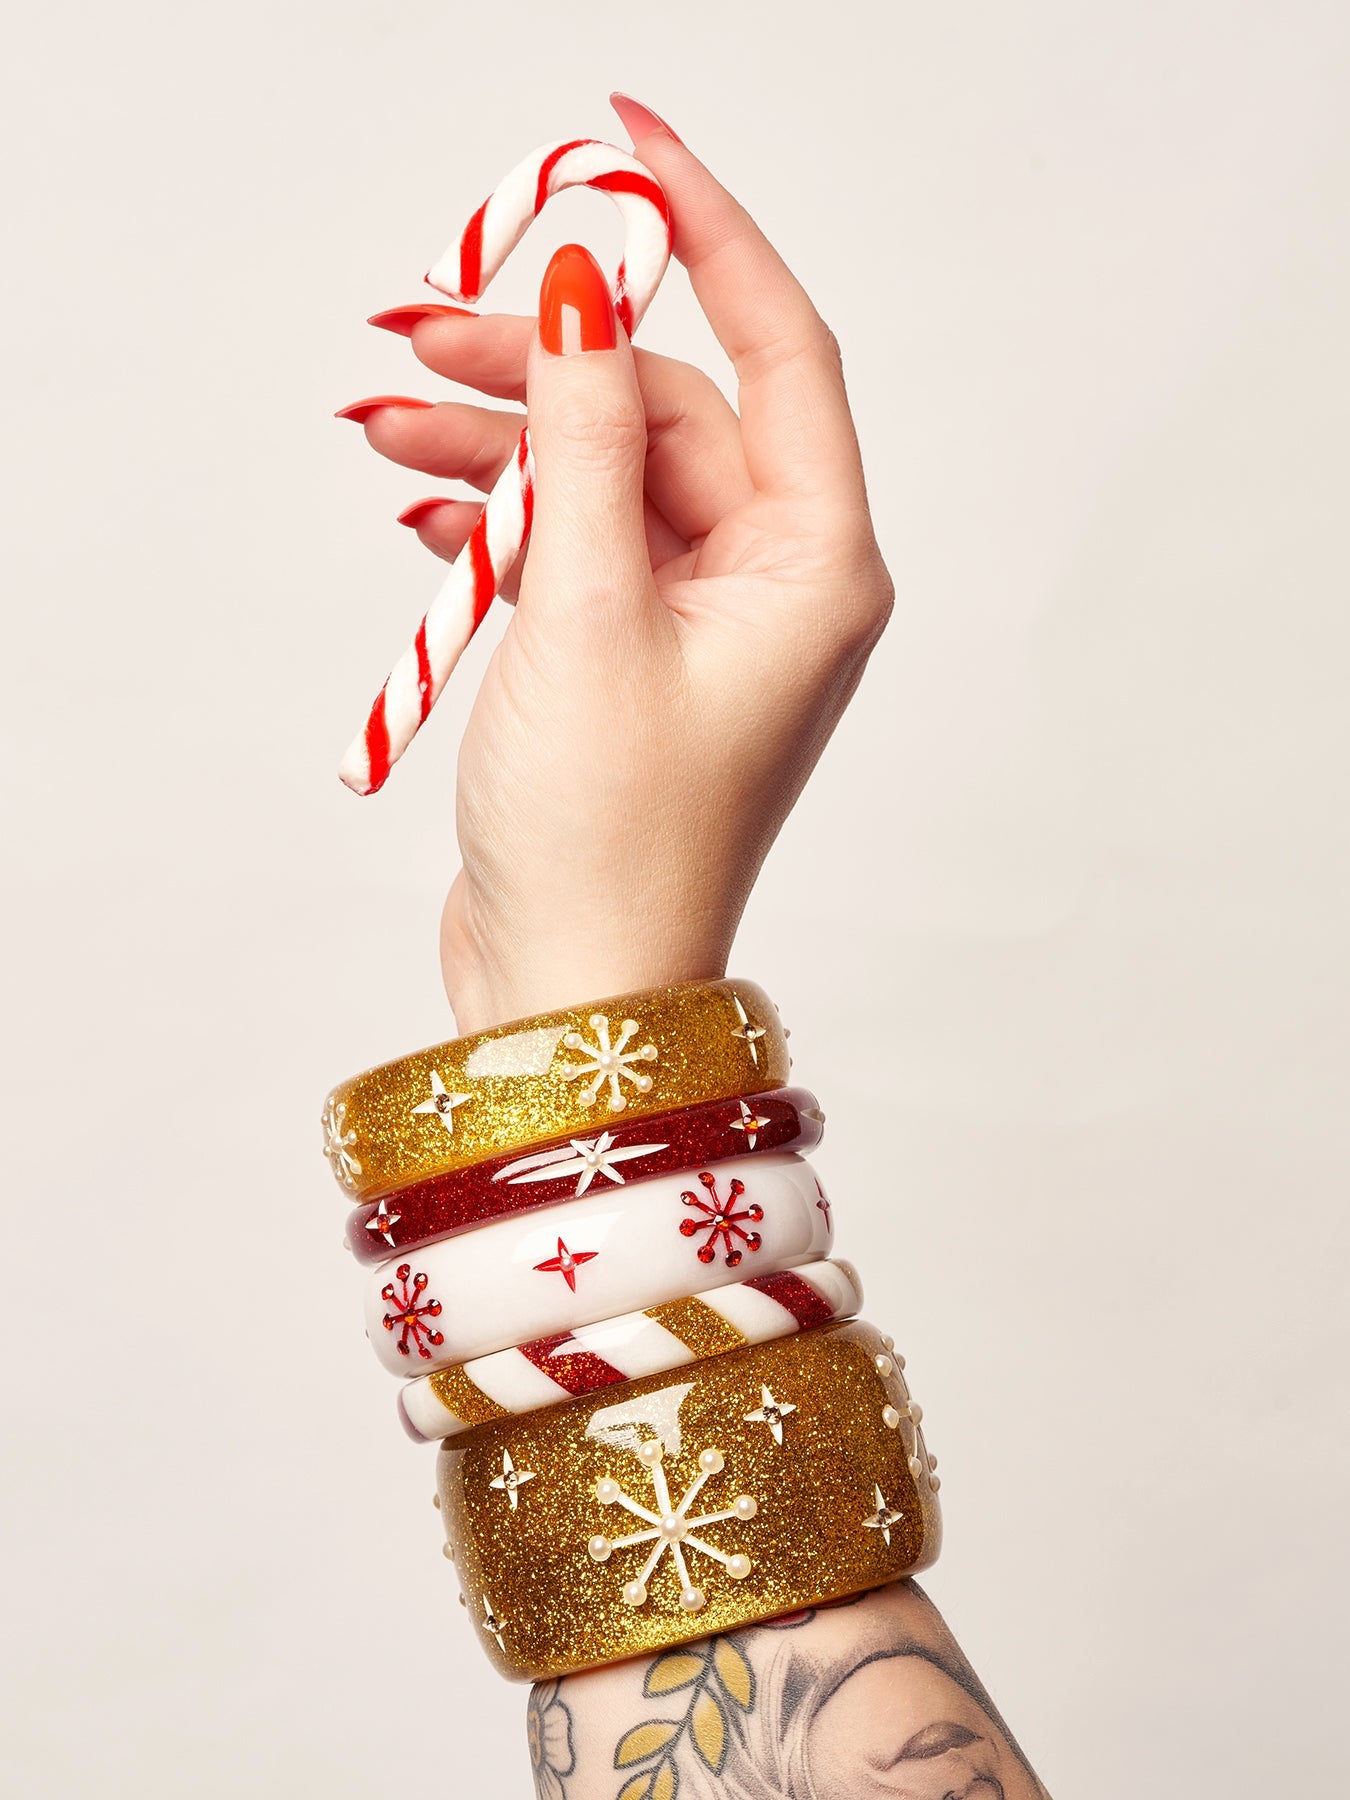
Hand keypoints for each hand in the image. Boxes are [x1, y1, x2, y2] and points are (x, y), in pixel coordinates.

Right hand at [346, 102, 892, 1029]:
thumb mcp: (587, 613)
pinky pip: (574, 547)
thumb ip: (580, 444)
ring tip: (384, 433)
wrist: (569, 990)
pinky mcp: (634, 656)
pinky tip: (426, 520)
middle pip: (661, 411)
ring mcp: (701, 621)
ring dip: (497, 446)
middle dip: (539, 369)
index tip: (626, 150)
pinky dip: (500, 522)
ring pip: (601, 476)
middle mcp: (776, 582)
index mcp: (817, 565)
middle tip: (415, 337)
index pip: (779, 350)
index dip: (706, 236)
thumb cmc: (606, 838)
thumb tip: (583, 297)